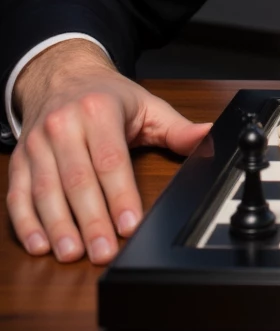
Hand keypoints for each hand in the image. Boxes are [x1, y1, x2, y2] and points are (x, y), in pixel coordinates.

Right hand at [7, 38, 209, 263]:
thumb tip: (209, 138)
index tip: (129, 223)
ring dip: (58, 227)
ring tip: (72, 254)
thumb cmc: (105, 97)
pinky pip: (17, 195)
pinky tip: (40, 245)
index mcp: (99, 110)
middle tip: (104, 251)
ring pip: (45, 190)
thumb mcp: (146, 105)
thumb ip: (177, 128)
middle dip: (91, 220)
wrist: (61, 76)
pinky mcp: (19, 159)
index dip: (120, 194)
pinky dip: (26, 223)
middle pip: (78, 180)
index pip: (110, 158)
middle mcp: (63, 125)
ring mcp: (37, 144)